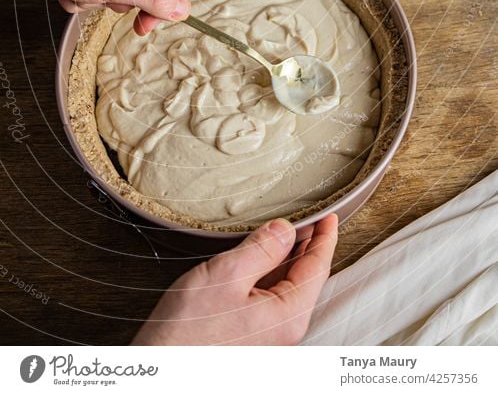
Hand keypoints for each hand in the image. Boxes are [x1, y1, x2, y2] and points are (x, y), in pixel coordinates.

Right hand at [133, 215, 337, 345]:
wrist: (159, 368)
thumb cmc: (188, 333)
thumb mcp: (226, 276)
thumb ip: (261, 249)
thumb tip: (285, 229)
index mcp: (288, 316)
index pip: (317, 268)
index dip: (324, 238)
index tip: (329, 216)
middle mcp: (284, 329)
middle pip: (305, 278)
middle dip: (307, 246)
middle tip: (307, 217)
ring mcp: (268, 335)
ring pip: (287, 287)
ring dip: (287, 258)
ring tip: (283, 232)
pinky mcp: (250, 335)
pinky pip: (270, 297)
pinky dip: (270, 273)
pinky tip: (259, 260)